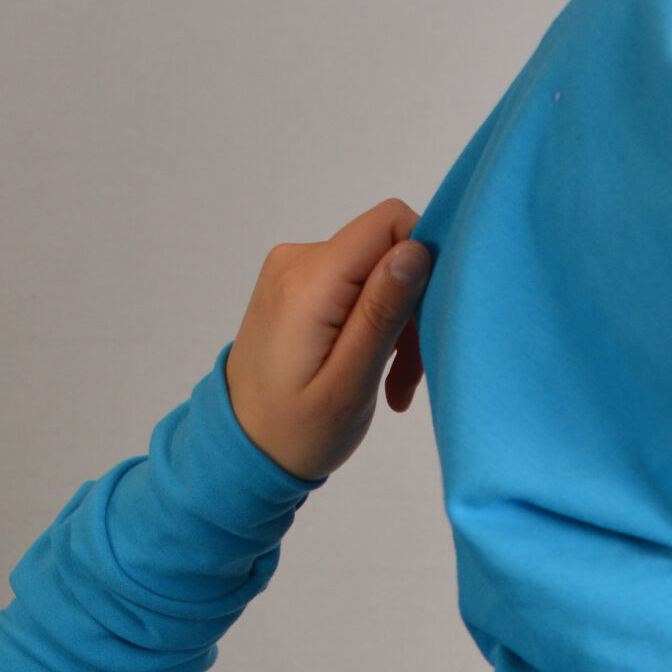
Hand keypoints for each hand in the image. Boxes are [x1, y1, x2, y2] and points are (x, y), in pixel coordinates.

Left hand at [224, 198, 432, 482]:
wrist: (242, 448)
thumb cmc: (295, 432)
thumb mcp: (349, 385)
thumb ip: (381, 312)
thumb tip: (415, 249)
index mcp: (309, 281)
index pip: (389, 222)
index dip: (425, 261)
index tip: (429, 321)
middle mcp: (298, 260)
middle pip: (385, 253)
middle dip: (411, 310)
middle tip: (409, 377)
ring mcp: (294, 270)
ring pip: (375, 274)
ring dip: (394, 327)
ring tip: (391, 384)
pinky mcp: (297, 285)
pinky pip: (353, 287)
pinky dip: (372, 327)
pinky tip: (371, 369)